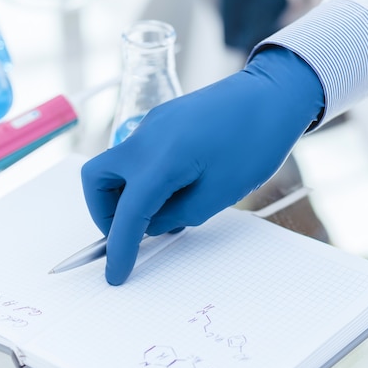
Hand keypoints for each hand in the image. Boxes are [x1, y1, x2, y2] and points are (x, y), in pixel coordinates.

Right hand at [82, 46, 323, 284]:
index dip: (118, 248)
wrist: (272, 94)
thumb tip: (152, 223)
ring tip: (159, 210)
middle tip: (131, 231)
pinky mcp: (159, 121)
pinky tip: (173, 187)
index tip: (115, 272)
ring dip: (122, 194)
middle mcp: (145, 139)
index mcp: (160, 160)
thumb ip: (177, 215)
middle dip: (104, 213)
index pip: (126, 213)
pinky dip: (141, 178)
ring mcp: (150, 126)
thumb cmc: (255, 141)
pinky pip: (135, 155)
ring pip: (113, 166)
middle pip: (95, 180)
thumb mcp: (219, 194)